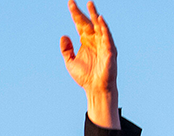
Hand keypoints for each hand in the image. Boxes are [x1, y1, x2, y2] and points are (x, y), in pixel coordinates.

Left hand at [58, 2, 118, 127]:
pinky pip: (107, 37)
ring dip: (95, 15)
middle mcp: (95, 40)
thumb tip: (63, 36)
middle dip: (84, 11)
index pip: (80, 24)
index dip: (75, 13)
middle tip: (79, 1)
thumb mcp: (70, 62)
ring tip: (90, 4)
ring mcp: (103, 44)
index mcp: (86, 41)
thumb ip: (66, 49)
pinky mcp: (109, 51)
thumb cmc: (85, 77)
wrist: (95, 89)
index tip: (70, 3)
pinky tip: (99, 20)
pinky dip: (104, 28)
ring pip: (99, 27)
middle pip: (89, 22)